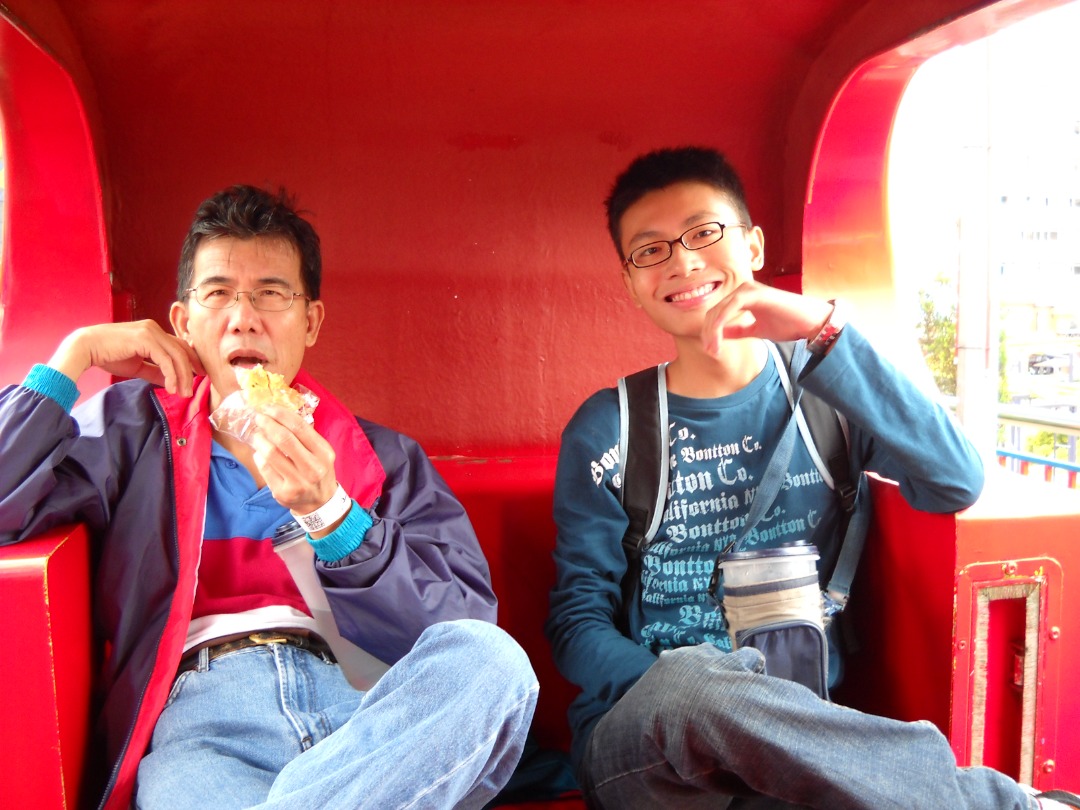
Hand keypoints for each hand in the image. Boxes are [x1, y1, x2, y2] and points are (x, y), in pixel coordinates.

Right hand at [48, 320, 203, 395]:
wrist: (86, 348)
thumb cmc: (108, 356)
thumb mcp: (137, 366)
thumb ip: (155, 371)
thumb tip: (170, 381)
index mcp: (154, 332)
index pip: (179, 346)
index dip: (191, 362)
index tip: (198, 377)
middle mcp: (154, 328)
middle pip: (182, 350)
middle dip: (191, 371)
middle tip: (191, 391)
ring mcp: (150, 331)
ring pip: (177, 355)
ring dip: (183, 377)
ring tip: (182, 393)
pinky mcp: (145, 339)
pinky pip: (165, 360)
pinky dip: (171, 375)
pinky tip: (170, 388)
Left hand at [249, 403, 338, 519]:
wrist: (320, 502)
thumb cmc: (318, 471)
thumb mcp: (320, 453)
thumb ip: (304, 436)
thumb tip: (277, 414)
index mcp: (324, 453)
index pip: (300, 427)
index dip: (281, 414)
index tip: (268, 408)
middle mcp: (313, 468)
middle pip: (284, 439)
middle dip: (267, 424)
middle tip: (258, 417)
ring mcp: (297, 482)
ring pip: (271, 454)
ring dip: (259, 439)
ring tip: (257, 434)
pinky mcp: (283, 493)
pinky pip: (264, 469)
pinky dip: (258, 456)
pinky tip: (260, 453)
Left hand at [700, 281, 833, 355]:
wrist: (810, 322)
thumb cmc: (787, 324)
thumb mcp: (756, 330)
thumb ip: (738, 330)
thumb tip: (719, 334)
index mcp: (742, 297)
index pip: (717, 313)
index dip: (710, 332)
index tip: (711, 351)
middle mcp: (743, 290)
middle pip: (714, 312)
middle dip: (708, 334)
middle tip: (710, 352)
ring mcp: (748, 290)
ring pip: (719, 311)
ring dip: (712, 332)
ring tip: (714, 350)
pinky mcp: (754, 293)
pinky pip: (729, 308)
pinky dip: (721, 325)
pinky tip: (720, 340)